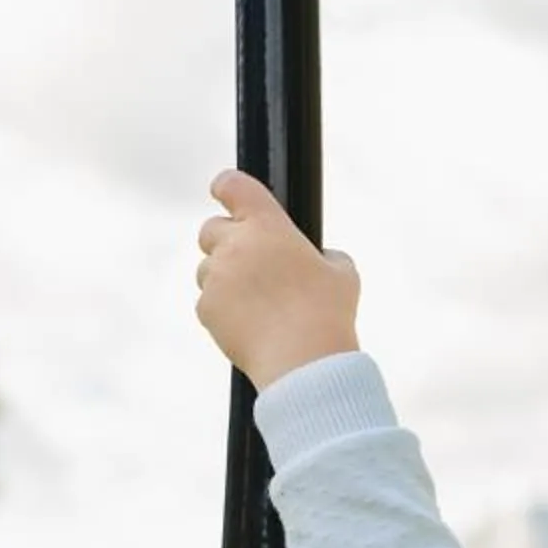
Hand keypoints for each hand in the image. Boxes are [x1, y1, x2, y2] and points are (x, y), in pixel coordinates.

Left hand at [194, 171, 358, 389]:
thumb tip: (318, 259)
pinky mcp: (206, 309)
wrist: (303, 362)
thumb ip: (324, 255)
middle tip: (248, 262)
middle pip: (210, 229)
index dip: (226, 187)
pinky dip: (221, 309)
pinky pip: (207, 301)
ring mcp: (216, 277)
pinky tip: (249, 324)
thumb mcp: (342, 273)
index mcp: (267, 225)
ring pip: (206, 269)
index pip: (233, 186)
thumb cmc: (326, 315)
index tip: (223, 190)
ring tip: (256, 303)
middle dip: (224, 241)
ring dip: (223, 278)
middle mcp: (235, 245)